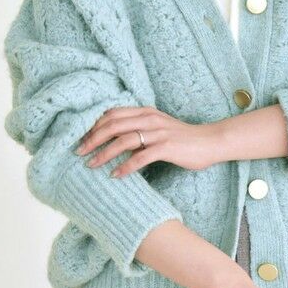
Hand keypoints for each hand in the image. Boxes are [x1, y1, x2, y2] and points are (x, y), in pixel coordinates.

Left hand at [75, 106, 223, 176]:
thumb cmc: (181, 138)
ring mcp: (158, 132)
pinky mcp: (167, 147)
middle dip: (92, 139)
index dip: (93, 126)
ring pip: (123, 140)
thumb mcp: (157, 128)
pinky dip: (125, 166)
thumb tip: (113, 141)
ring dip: (104, 153)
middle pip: (113, 125)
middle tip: (78, 152)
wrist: (209, 142)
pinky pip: (141, 157)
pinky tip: (115, 175)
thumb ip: (137, 130)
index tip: (80, 139)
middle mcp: (149, 119)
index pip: (112, 114)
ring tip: (91, 165)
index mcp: (145, 112)